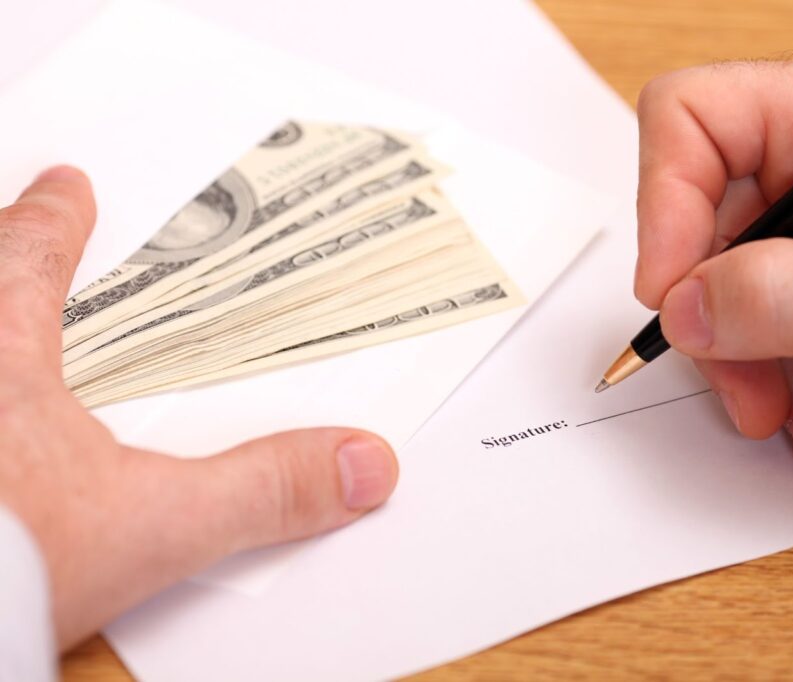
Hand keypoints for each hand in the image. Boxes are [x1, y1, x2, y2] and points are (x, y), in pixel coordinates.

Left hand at [0, 167, 398, 647]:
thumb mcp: (151, 525)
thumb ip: (261, 491)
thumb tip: (357, 465)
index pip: (27, 255)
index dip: (54, 217)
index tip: (68, 187)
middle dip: (3, 253)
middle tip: (21, 225)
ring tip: (17, 330)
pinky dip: (1, 415)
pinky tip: (13, 448)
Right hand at [634, 59, 792, 468]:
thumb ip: (787, 298)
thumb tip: (681, 306)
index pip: (693, 120)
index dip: (663, 203)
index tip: (672, 293)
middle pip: (709, 222)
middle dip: (723, 321)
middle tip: (750, 394)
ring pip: (741, 283)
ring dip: (767, 366)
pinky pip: (784, 315)